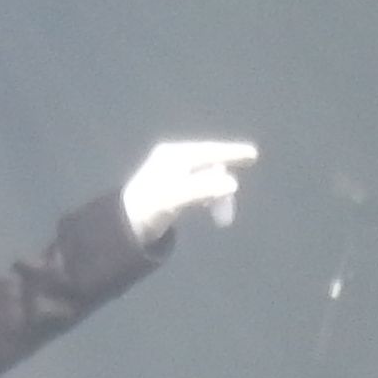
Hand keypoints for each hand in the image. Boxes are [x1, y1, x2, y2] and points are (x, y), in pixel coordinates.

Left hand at [119, 140, 254, 243]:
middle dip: (223, 187)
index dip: (232, 153)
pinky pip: (200, 184)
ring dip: (216, 196)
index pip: (209, 151)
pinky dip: (208, 196)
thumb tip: (232, 183)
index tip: (253, 155)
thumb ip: (203, 189)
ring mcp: (173, 170)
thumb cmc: (149, 209)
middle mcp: (174, 157)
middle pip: (210, 165)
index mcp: (174, 155)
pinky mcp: (173, 183)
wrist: (124, 226)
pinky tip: (207, 208)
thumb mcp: (176, 199)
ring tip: (220, 221)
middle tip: (226, 218)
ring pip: (206, 177)